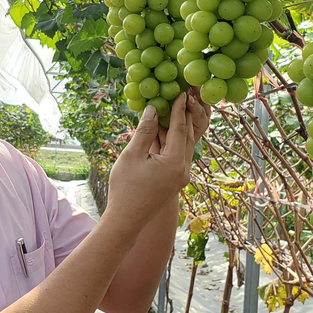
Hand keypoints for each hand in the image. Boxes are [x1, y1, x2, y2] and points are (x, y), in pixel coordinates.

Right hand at [107, 93, 192, 234]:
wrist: (126, 219)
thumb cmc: (125, 187)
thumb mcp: (132, 155)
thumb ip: (145, 131)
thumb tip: (153, 110)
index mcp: (175, 162)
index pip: (180, 129)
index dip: (179, 110)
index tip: (180, 93)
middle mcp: (184, 170)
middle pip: (187, 137)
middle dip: (183, 117)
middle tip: (181, 98)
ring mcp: (181, 177)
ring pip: (184, 147)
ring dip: (178, 130)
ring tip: (171, 111)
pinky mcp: (176, 181)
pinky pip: (178, 156)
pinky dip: (173, 143)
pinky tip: (163, 133)